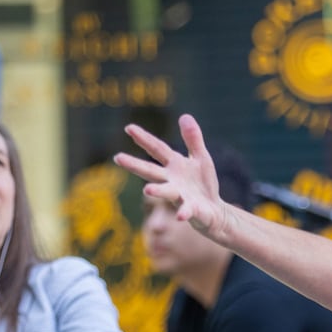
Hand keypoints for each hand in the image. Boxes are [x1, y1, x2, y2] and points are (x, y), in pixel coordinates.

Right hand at [115, 115, 230, 236]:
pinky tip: (181, 215)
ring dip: (157, 191)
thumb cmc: (204, 184)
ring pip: (166, 192)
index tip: (128, 128)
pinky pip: (187, 210)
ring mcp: (180, 196)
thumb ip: (193, 139)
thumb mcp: (201, 157)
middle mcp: (172, 180)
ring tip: (146, 190)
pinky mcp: (191, 210)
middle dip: (135, 164)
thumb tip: (184, 116)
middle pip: (151, 171)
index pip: (157, 149)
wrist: (214, 211)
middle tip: (117, 157)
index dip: (144, 138)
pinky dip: (184, 212)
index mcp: (174, 165)